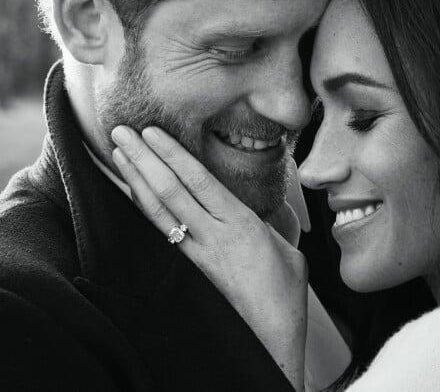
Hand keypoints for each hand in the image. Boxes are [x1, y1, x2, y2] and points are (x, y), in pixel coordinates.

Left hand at [111, 125, 306, 391]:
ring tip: (118, 153)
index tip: (152, 132)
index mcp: (241, 224)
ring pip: (159, 210)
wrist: (270, 341)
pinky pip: (161, 232)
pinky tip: (131, 193)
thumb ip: (271, 221)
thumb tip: (263, 206)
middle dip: (143, 158)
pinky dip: (143, 208)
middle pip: (170, 190)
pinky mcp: (190, 268)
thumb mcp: (288, 248)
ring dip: (136, 179)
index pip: (199, 180)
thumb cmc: (285, 295)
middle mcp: (214, 235)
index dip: (173, 154)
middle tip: (121, 131)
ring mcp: (197, 253)